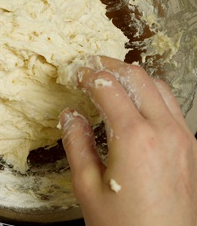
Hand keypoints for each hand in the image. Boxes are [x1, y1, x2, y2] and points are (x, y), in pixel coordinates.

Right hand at [60, 56, 196, 225]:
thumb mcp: (87, 187)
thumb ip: (76, 144)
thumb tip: (70, 116)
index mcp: (135, 138)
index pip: (109, 86)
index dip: (88, 74)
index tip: (75, 73)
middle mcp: (164, 132)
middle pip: (138, 77)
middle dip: (110, 66)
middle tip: (90, 67)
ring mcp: (183, 139)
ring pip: (160, 87)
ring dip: (133, 78)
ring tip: (110, 82)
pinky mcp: (190, 149)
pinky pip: (171, 107)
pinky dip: (150, 95)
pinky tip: (132, 106)